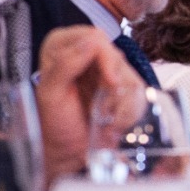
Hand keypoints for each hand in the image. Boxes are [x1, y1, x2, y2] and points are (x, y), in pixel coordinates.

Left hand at [36, 27, 143, 184]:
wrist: (68, 153)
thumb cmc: (53, 124)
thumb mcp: (51, 93)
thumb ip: (66, 64)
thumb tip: (92, 41)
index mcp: (61, 46)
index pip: (95, 38)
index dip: (106, 58)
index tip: (109, 82)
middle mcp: (85, 54)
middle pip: (117, 56)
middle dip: (115, 86)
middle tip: (105, 107)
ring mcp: (106, 71)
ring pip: (131, 76)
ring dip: (121, 103)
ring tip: (104, 119)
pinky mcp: (122, 89)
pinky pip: (138, 93)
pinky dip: (129, 111)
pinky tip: (114, 122)